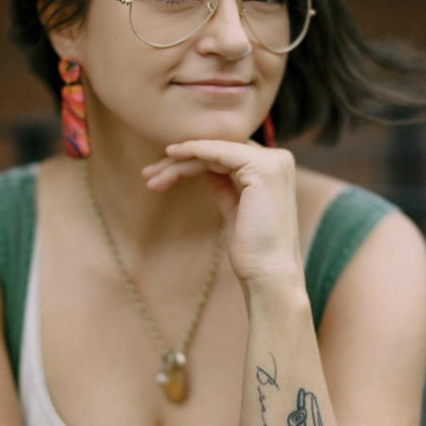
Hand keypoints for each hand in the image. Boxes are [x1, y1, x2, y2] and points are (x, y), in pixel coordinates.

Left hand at [142, 140, 302, 284]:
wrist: (269, 274)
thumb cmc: (253, 251)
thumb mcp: (236, 209)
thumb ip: (226, 185)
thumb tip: (205, 168)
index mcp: (275, 169)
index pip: (226, 154)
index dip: (192, 160)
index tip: (160, 173)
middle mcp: (278, 159)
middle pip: (218, 150)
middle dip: (180, 160)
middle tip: (148, 174)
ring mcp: (272, 161)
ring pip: (213, 151)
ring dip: (178, 162)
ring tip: (150, 178)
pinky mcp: (262, 168)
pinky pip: (218, 153)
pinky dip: (193, 152)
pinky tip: (171, 157)